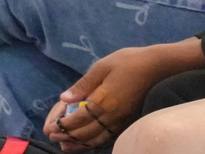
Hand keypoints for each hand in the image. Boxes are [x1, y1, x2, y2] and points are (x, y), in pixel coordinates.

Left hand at [43, 47, 166, 149]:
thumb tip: (64, 98)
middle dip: (66, 135)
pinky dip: (93, 142)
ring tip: (65, 144)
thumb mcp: (102, 66)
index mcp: (102, 100)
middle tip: (52, 136)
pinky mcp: (127, 119)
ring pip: (96, 138)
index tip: (49, 127)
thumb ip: (83, 84)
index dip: (62, 125)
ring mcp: (120, 119)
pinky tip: (86, 142)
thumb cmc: (128, 61)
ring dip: (78, 143)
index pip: (78, 119)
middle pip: (85, 132)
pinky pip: (107, 136)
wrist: (155, 64)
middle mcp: (111, 114)